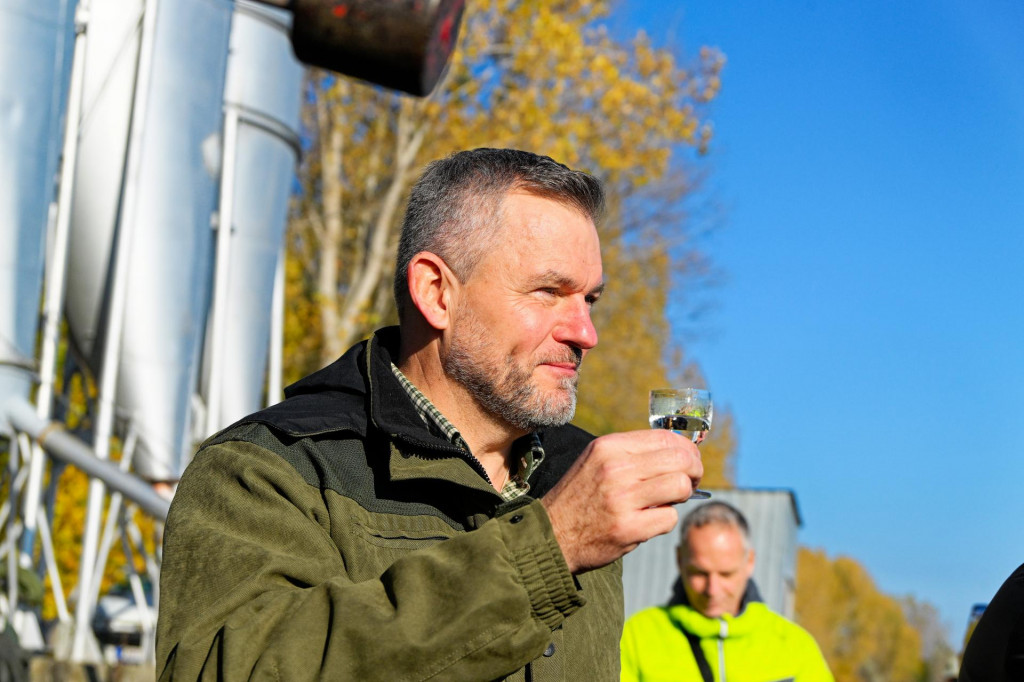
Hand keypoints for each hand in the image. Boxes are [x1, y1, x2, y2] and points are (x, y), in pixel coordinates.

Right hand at [540, 430, 702, 573]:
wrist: (551, 534)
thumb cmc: (581, 497)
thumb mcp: (598, 461)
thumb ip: (633, 454)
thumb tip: (679, 452)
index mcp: (610, 446)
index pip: (667, 438)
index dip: (687, 450)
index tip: (690, 462)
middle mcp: (616, 468)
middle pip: (681, 460)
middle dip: (694, 472)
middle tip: (690, 482)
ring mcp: (622, 498)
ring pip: (681, 486)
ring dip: (682, 496)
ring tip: (669, 501)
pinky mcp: (627, 528)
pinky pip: (670, 518)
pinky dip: (665, 521)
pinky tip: (648, 521)